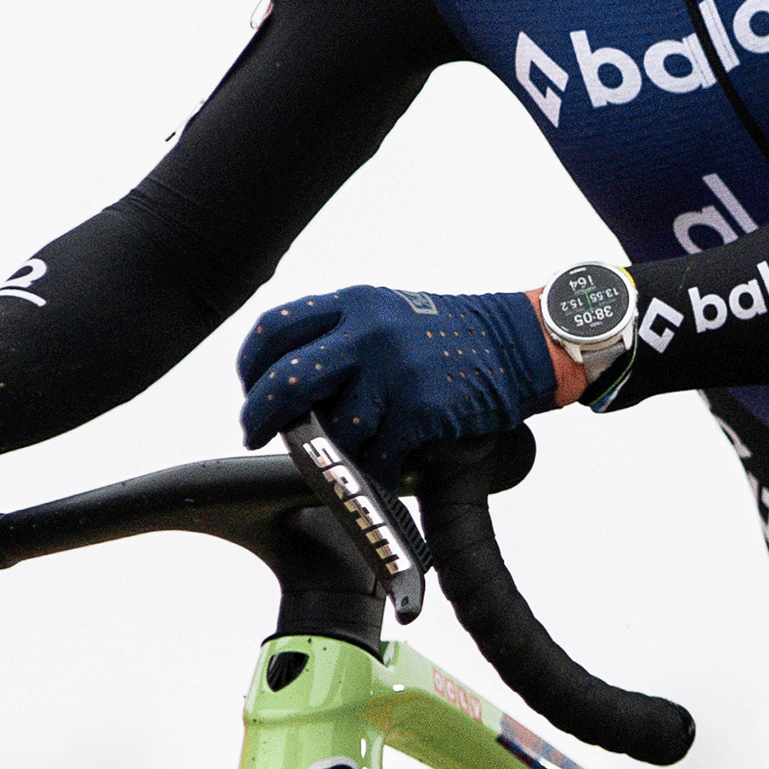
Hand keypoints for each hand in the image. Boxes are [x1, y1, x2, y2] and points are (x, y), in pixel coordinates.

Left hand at [234, 284, 557, 467]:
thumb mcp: (387, 314)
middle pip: (286, 379)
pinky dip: (378, 465)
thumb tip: (286, 386)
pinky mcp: (420, 408)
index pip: (273, 329)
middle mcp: (368, 331)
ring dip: (336, 447)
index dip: (250, 366)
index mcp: (353, 304)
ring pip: (334, 426)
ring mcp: (394, 370)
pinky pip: (377, 452)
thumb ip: (339, 336)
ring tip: (353, 446)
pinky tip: (390, 458)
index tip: (251, 391)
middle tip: (255, 434)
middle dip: (261, 416)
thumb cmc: (448, 336)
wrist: (518, 344)